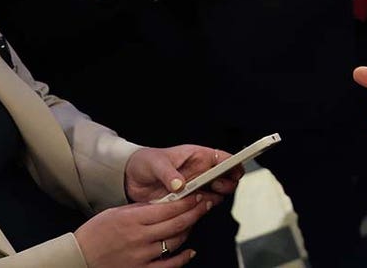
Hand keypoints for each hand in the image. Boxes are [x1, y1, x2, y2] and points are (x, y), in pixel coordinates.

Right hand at [74, 195, 210, 267]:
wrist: (79, 258)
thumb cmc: (94, 234)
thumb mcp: (116, 213)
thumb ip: (141, 208)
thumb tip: (164, 203)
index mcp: (132, 219)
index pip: (168, 208)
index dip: (187, 201)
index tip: (197, 195)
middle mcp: (140, 237)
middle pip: (177, 223)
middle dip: (195, 212)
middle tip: (205, 204)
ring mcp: (142, 256)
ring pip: (175, 242)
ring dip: (189, 230)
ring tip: (195, 221)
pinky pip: (169, 265)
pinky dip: (183, 258)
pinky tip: (190, 251)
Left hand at [124, 145, 242, 203]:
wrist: (130, 179)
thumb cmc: (145, 162)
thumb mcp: (155, 163)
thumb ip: (168, 173)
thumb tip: (179, 183)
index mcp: (197, 156)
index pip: (223, 158)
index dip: (233, 164)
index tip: (236, 171)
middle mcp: (200, 171)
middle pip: (225, 178)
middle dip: (226, 183)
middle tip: (216, 187)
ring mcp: (195, 187)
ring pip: (216, 193)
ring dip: (215, 197)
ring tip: (203, 198)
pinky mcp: (187, 201)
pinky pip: (201, 206)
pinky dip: (202, 208)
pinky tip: (195, 208)